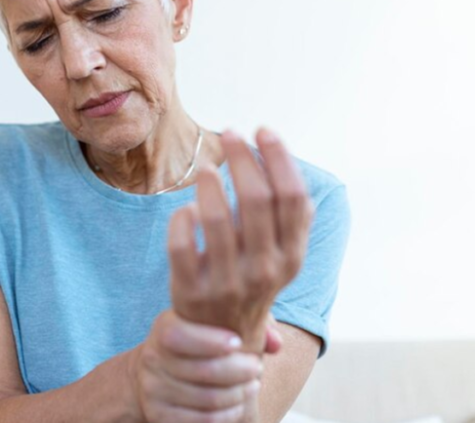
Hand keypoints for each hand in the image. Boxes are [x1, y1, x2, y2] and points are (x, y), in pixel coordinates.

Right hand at [130, 309, 262, 422]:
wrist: (162, 372)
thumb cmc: (200, 342)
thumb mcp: (215, 324)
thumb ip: (249, 322)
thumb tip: (275, 343)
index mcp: (163, 328)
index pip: (179, 335)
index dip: (210, 340)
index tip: (238, 342)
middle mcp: (152, 359)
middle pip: (203, 370)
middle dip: (239, 371)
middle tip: (257, 368)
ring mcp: (154, 390)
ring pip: (208, 399)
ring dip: (238, 394)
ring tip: (252, 385)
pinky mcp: (159, 415)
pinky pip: (203, 420)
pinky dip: (227, 415)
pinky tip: (238, 404)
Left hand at [168, 128, 313, 352]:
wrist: (221, 342)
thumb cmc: (252, 282)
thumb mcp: (282, 256)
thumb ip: (288, 216)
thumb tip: (282, 159)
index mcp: (291, 256)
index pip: (292, 197)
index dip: (278, 158)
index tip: (262, 131)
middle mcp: (265, 270)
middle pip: (257, 200)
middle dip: (242, 158)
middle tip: (229, 134)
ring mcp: (228, 282)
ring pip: (217, 219)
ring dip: (210, 184)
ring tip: (206, 167)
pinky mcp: (191, 291)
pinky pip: (182, 244)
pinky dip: (182, 219)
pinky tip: (186, 208)